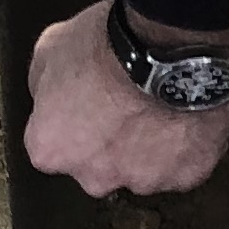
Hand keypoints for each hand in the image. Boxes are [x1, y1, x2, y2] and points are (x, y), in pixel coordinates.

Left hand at [20, 0, 228, 197]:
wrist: (169, 49)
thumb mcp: (51, 48)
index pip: (52, 146)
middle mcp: (92, 177)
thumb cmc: (110, 47)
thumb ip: (42, 85)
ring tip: (159, 108)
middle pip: (97, 168)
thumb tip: (47, 94)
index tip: (87, 101)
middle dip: (108, 145)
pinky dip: (184, 147)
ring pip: (142, 171)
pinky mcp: (185, 176)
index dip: (71, 121)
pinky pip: (182, 167)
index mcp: (51, 149)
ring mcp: (142, 180)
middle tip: (125, 106)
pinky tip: (186, 116)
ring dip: (148, 148)